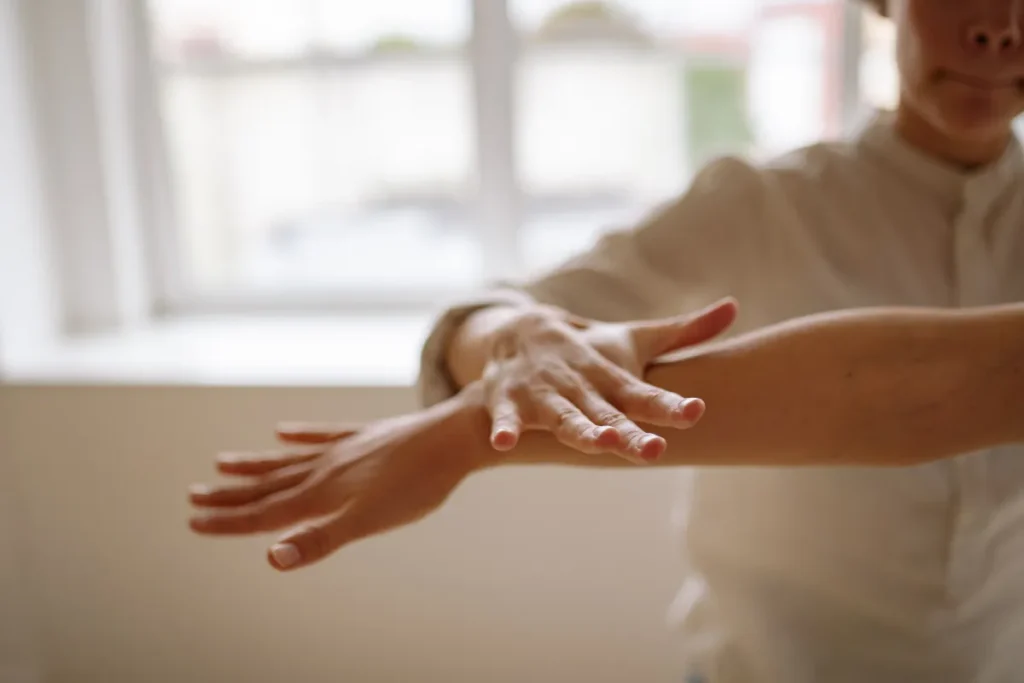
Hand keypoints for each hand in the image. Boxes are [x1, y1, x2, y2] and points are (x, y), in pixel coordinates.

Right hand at [188, 397, 486, 570]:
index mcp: (324, 493)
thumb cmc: (417, 485)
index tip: (192, 522)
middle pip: (270, 485)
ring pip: (289, 459)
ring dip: (255, 465)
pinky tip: (283, 429)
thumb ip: (320, 540)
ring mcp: (345, 448)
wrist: (454, 438)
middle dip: (230, 496)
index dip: (229, 521)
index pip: (265, 512)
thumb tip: (271, 558)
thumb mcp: (369, 520)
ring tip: (223, 463)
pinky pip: (323, 434)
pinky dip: (300, 435)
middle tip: (192, 497)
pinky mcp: (366, 436)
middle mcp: (327, 467)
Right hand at [481, 298, 737, 463]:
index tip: (695, 411)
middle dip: (628, 432)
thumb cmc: (590, 351)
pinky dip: (505, 428)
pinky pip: (507, 417)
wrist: (520, 330)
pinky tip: (505, 443)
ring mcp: (545, 392)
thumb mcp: (634, 341)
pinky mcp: (511, 399)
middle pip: (608, 413)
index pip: (645, 394)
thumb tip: (734, 306)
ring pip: (564, 416)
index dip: (669, 404)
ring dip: (580, 429)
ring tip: (600, 442)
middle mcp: (582, 386)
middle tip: (654, 451)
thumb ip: (683, 334)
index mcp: (612, 377)